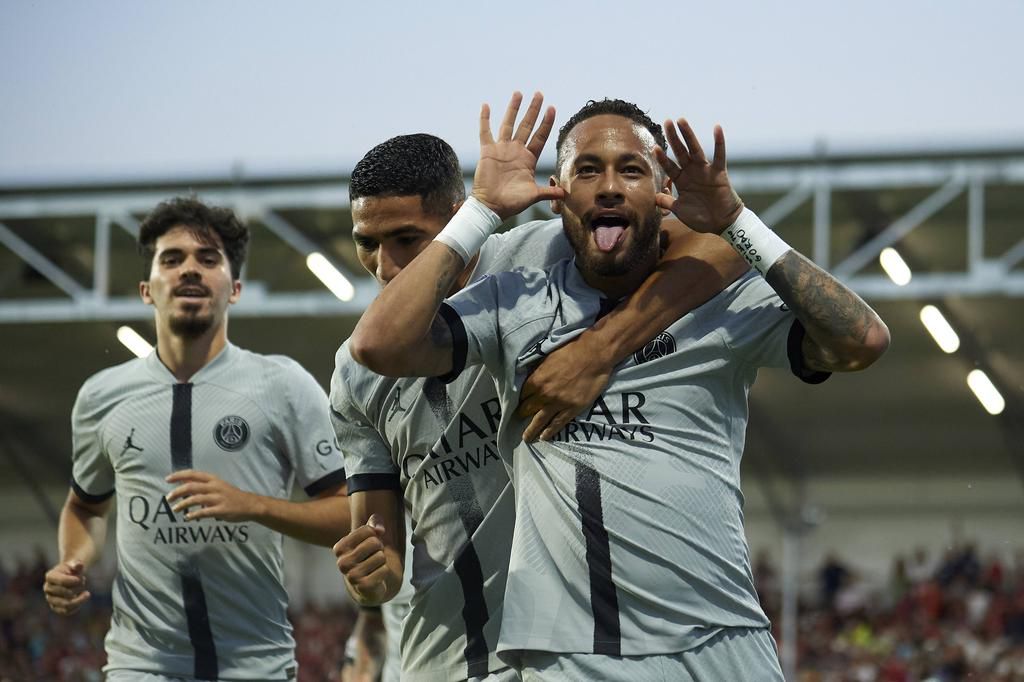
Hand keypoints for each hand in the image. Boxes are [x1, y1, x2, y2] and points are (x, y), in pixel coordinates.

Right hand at [43, 559, 89, 614]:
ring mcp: (50, 599)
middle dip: (79, 587)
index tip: (81, 578)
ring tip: (87, 593)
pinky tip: (83, 598)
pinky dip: (77, 606)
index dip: (74, 581)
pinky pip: (66, 611)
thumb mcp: (75, 565)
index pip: (62, 581)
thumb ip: (77, 564)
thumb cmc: (72, 570)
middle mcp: (48, 588)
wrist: (70, 576)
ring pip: (66, 604)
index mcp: (50, 576)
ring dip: (79, 599)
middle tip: (83, 581)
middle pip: (67, 592)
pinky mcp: (55, 607)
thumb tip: (78, 565)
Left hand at [165, 470, 258, 521]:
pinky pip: (204, 512)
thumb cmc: (232, 495)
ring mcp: (218, 498)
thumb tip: (184, 486)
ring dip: (183, 504)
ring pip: (195, 499)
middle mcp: (215, 487)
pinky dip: (194, 515)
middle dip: (177, 492)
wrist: (250, 505)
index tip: (167, 479)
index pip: (193, 474)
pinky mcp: (221, 510)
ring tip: (175, 509)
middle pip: (191, 486)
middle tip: (168, 498)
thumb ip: (202, 487)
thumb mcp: (218, 486)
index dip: (179, 475)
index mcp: (213, 480)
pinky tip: (187, 518)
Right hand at [334, 515, 389, 602]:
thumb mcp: (369, 535)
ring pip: (381, 556)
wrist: (368, 584)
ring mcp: (351, 576)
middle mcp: (342, 563)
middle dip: (379, 548)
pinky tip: (377, 575)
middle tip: (374, 555)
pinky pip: (384, 570)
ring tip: (374, 566)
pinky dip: (384, 571)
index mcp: (340, 548)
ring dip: (382, 560)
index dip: (375, 535)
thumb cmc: (368, 555)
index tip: (370, 543)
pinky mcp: (363, 587)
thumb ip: (374, 523)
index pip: (367, 530)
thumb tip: (379, 529)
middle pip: (374, 542)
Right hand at [471, 91, 564, 219]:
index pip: (540, 136)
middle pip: (527, 125)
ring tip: (519, 93)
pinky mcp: (488, 152)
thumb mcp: (533, 195)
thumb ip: (549, 192)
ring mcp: (502, 149)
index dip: (546, 123)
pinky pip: (485, 132)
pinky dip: (485, 119)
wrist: (491, 207)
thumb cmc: (512, 203)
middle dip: (533, 110)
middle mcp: (516, 151)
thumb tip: (566, 195)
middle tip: (539, 93)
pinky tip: (486, 105)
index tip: (552, 108)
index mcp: (528, 159)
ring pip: (508, 124)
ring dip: (514, 109)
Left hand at [517, 338, 612, 441]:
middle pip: (527, 409)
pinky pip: (558, 424)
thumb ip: (538, 370)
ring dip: (531, 430)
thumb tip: (530, 376)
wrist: (594, 355)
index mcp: (536, 379)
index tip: (518, 404)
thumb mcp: (548, 357)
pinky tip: (544, 437)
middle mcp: (544, 394)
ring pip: (540, 420)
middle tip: (518, 420)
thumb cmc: (572, 350)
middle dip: (522, 415)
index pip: (522, 394)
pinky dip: (550, 432)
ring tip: (526, 438)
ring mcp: (558, 403)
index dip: (519, 400)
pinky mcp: (572, 409)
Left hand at [654, 118, 743, 232]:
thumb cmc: (701, 217)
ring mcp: (705, 171)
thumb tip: (653, 197)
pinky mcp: (719, 172)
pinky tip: (717, 128)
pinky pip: (719, 155)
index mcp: (681, 180)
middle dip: (673, 138)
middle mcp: (692, 172)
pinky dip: (719, 142)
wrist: (721, 223)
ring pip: (695, 149)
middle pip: (680, 152)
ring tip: (681, 120)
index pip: (669, 166)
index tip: (654, 147)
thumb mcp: (679, 210)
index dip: (662, 158)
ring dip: (688, 135)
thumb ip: (667, 202)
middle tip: (666, 122)